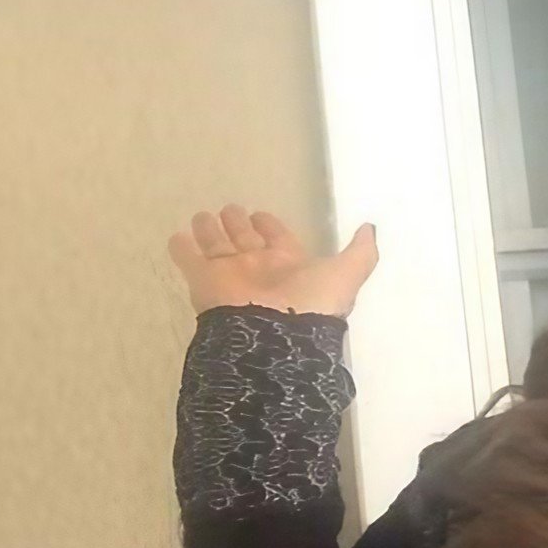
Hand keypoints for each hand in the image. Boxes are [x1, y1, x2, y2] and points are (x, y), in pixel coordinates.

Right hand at [166, 203, 379, 318]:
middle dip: (237, 225)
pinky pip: (190, 262)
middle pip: (245, 242)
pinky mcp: (205, 283)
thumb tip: (370, 228)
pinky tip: (177, 237)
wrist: (275, 338)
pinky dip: (182, 249)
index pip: (278, 240)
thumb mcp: (346, 274)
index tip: (260, 214)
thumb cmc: (312, 306)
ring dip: (210, 232)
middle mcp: (260, 271)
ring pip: (217, 248)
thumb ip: (360, 252)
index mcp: (290, 268)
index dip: (270, 227)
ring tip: (201, 217)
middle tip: (228, 209)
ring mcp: (231, 277)